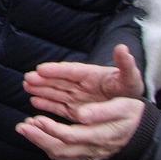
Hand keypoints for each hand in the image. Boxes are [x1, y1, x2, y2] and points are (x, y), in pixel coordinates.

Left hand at [17, 96, 145, 159]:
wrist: (146, 132)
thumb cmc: (133, 115)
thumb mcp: (123, 106)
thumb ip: (102, 111)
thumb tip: (80, 114)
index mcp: (100, 136)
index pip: (69, 137)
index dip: (50, 129)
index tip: (36, 118)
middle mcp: (93, 149)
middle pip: (60, 149)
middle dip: (38, 138)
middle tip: (21, 126)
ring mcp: (90, 154)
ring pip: (61, 153)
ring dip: (41, 141)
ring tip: (25, 127)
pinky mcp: (88, 153)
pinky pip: (65, 153)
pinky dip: (49, 143)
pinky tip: (39, 132)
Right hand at [22, 44, 144, 120]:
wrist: (133, 111)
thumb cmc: (130, 91)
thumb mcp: (130, 78)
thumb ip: (125, 65)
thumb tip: (123, 48)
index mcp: (91, 75)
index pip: (71, 71)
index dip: (57, 70)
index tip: (41, 69)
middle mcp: (81, 85)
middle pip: (59, 81)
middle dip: (43, 79)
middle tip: (28, 78)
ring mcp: (77, 97)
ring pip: (55, 92)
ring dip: (41, 89)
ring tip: (27, 86)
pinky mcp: (76, 110)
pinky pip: (59, 106)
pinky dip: (47, 104)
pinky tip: (35, 101)